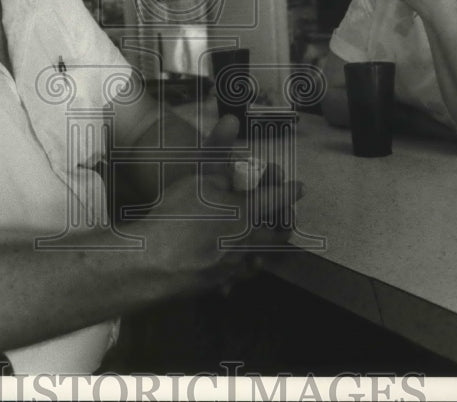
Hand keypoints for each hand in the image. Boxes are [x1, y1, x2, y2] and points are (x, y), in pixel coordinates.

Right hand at [135, 115, 303, 294]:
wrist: (156, 261)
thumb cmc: (179, 215)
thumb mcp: (199, 181)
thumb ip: (221, 174)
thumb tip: (232, 174)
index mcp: (248, 213)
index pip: (277, 197)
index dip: (289, 190)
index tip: (300, 186)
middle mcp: (249, 241)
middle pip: (278, 236)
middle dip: (285, 224)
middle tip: (284, 217)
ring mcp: (235, 266)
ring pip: (261, 258)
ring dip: (266, 248)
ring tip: (262, 242)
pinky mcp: (219, 283)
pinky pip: (238, 276)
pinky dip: (240, 268)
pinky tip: (231, 268)